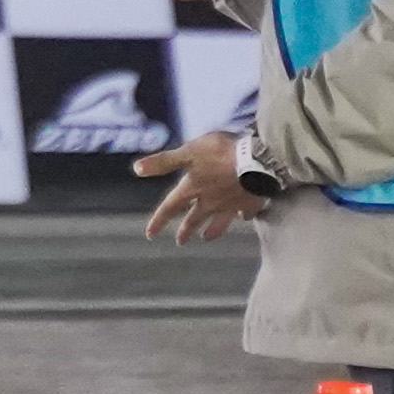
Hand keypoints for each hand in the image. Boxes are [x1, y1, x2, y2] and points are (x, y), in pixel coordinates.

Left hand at [133, 129, 262, 242]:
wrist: (257, 161)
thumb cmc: (220, 153)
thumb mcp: (188, 152)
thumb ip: (164, 162)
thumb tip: (137, 169)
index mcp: (193, 188)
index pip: (171, 206)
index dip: (159, 220)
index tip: (150, 234)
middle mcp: (210, 201)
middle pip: (194, 219)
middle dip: (186, 230)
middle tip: (180, 242)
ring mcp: (231, 205)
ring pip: (218, 222)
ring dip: (211, 231)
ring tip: (206, 237)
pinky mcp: (250, 202)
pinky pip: (244, 213)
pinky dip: (242, 217)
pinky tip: (243, 218)